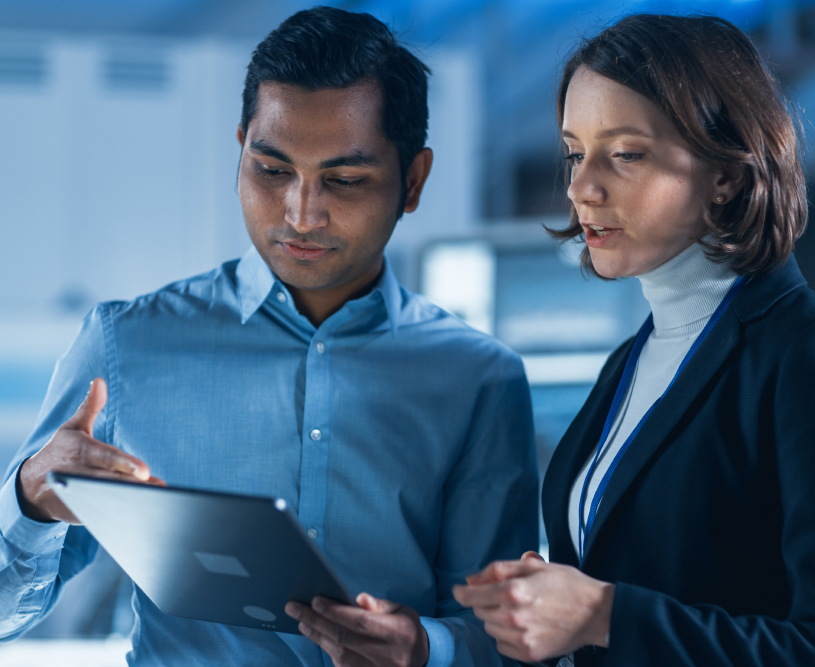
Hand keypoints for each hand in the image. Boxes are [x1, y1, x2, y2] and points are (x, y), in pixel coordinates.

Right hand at [18, 378, 164, 523]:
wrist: (31, 487)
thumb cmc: (61, 451)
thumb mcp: (73, 428)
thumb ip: (90, 406)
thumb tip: (99, 381)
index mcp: (81, 451)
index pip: (106, 458)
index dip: (125, 465)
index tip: (145, 470)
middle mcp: (80, 474)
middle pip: (111, 481)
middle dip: (135, 485)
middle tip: (158, 487)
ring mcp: (80, 496)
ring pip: (109, 499)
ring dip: (132, 501)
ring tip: (157, 500)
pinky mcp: (81, 513)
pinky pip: (103, 514)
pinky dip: (120, 514)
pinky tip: (141, 513)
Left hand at [285, 593, 428, 666]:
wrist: (421, 660)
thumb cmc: (406, 629)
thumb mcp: (401, 611)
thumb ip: (378, 605)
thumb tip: (358, 599)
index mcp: (400, 633)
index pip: (361, 622)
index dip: (337, 611)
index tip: (315, 600)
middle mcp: (389, 656)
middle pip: (345, 638)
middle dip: (317, 621)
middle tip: (295, 607)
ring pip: (340, 654)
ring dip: (317, 636)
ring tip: (301, 620)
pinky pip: (342, 665)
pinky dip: (326, 649)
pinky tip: (315, 634)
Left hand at [452, 551, 614, 662]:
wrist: (596, 613)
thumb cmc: (566, 584)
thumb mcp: (533, 565)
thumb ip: (498, 570)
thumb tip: (471, 579)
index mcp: (514, 591)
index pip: (472, 596)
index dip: (462, 592)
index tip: (459, 590)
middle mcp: (514, 617)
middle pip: (480, 612)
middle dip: (485, 602)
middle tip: (505, 595)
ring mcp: (522, 638)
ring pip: (489, 629)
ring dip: (496, 619)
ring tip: (517, 610)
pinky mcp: (530, 654)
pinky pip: (502, 645)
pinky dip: (506, 636)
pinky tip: (522, 626)